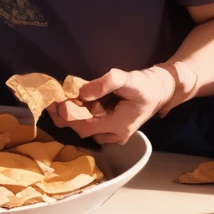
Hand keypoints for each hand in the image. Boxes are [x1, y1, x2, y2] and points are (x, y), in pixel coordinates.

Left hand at [47, 66, 175, 145]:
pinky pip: (93, 128)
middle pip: (82, 130)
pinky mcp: (114, 129)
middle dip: (65, 117)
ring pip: (87, 131)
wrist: (162, 90)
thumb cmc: (147, 85)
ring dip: (71, 118)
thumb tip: (82, 91)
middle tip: (51, 101)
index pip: (85, 125)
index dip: (68, 115)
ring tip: (58, 103)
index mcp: (118, 125)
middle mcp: (115, 134)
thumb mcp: (128, 78)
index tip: (55, 101)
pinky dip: (81, 118)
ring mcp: (115, 134)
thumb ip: (106, 83)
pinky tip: (73, 105)